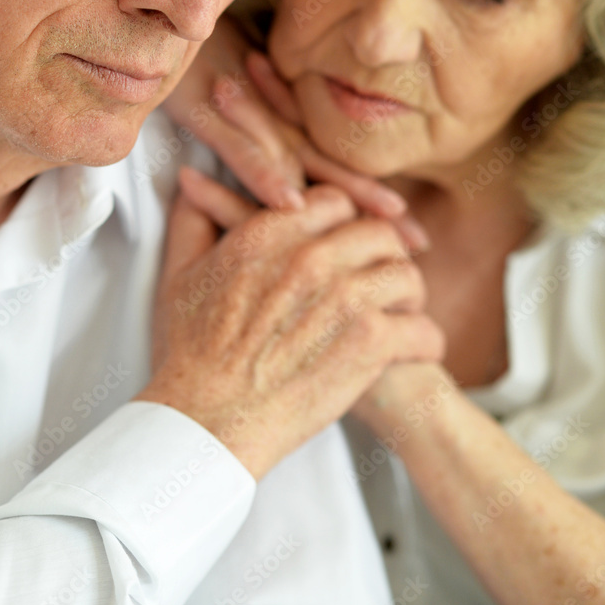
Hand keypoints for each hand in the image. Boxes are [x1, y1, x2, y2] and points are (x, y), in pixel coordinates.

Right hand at [138, 169, 444, 478]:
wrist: (207, 420)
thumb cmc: (191, 355)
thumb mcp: (179, 275)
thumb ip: (192, 221)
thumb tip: (192, 184)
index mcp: (269, 234)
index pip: (335, 202)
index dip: (346, 222)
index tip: (349, 244)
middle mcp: (309, 257)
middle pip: (379, 232)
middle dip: (384, 254)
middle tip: (381, 278)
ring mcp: (344, 299)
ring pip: (406, 275)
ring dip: (409, 297)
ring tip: (403, 313)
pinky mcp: (368, 344)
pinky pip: (422, 328)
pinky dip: (425, 341)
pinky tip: (416, 349)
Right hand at [163, 16, 429, 251]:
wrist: (162, 20)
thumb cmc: (197, 62)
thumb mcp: (228, 110)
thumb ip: (256, 149)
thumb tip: (288, 193)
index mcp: (282, 126)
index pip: (334, 171)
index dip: (372, 201)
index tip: (411, 237)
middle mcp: (275, 124)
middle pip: (334, 172)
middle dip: (377, 207)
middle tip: (419, 243)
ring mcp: (246, 116)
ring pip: (303, 160)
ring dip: (344, 191)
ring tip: (387, 218)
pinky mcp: (208, 111)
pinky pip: (241, 148)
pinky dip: (264, 175)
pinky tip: (289, 203)